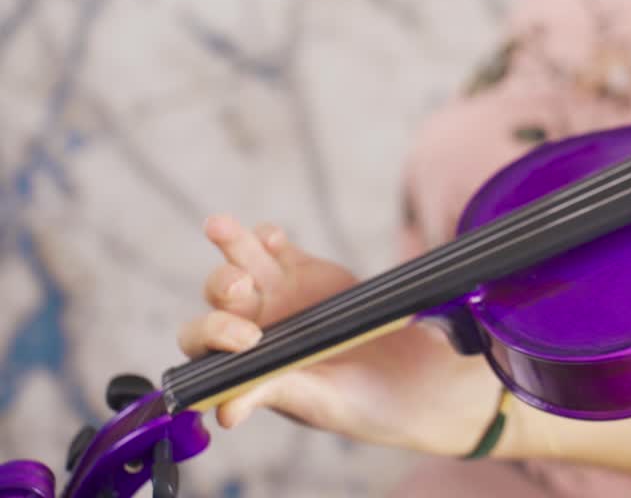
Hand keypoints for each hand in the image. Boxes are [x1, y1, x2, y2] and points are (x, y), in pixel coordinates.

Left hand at [177, 215, 502, 455]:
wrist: (416, 375)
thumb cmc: (363, 402)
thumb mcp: (320, 401)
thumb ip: (275, 392)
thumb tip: (225, 411)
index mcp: (246, 365)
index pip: (205, 348)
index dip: (214, 336)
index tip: (247, 339)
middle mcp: (253, 328)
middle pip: (219, 300)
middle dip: (222, 288)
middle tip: (240, 287)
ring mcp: (275, 296)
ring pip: (241, 264)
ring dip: (232, 246)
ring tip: (220, 227)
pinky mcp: (302, 270)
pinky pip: (273, 247)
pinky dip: (267, 237)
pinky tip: (273, 237)